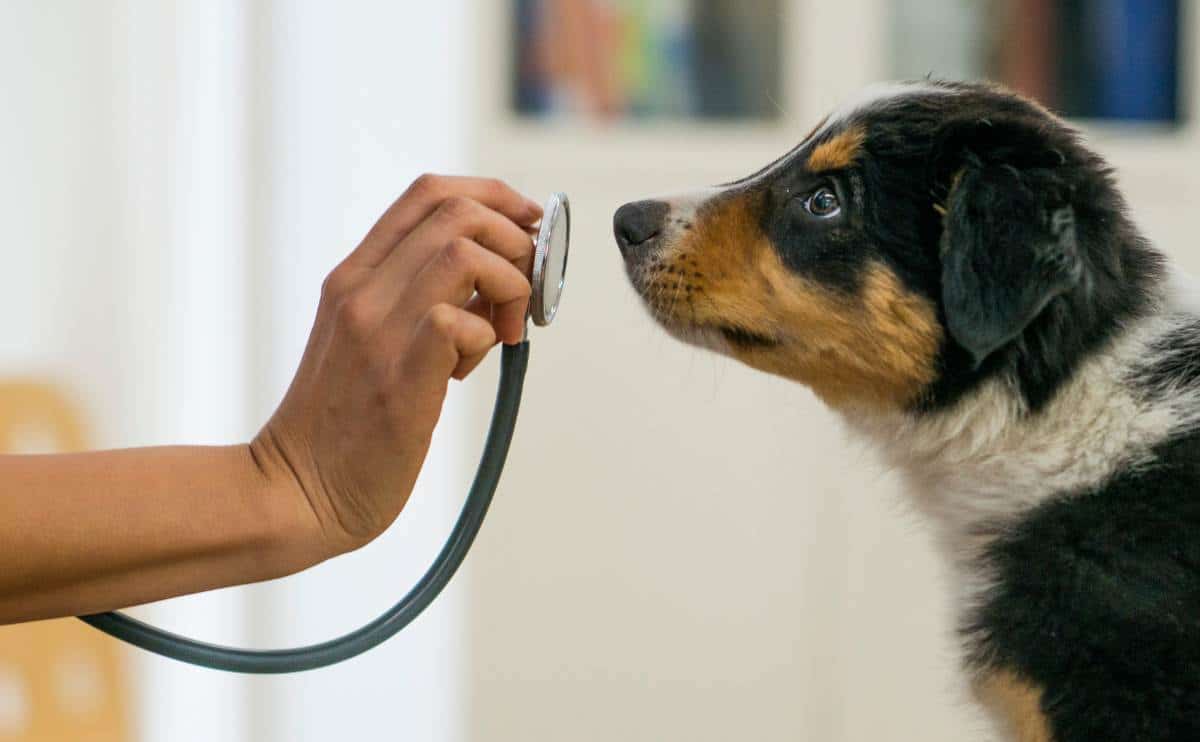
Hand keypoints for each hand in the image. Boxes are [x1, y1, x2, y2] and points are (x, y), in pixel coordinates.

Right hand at [251, 174, 541, 558]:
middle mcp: (361, 291)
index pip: (429, 193)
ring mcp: (376, 331)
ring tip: (501, 333)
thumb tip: (495, 278)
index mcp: (354, 276)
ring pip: (464, 254)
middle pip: (458, 212)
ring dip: (508, 286)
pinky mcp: (398, 378)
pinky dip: (486, 337)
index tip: (527, 225)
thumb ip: (418, 300)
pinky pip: (460, 322)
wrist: (296, 491)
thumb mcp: (369, 339)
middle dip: (515, 240)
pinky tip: (466, 373)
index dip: (494, 195)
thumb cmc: (343, 423)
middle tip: (522, 293)